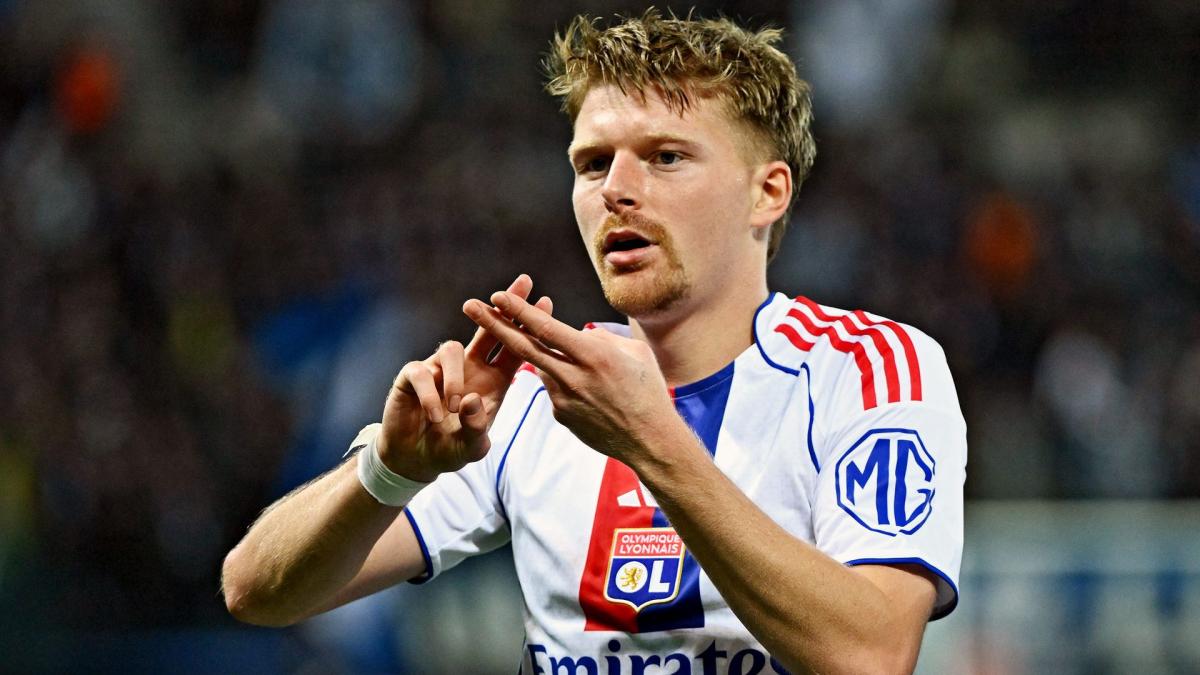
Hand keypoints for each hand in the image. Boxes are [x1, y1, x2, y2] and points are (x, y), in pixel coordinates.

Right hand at [380, 275, 552, 481]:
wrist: (416, 458)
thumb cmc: (450, 448)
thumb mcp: (472, 446)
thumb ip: (476, 428)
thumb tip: (473, 400)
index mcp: (493, 380)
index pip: (515, 348)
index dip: (528, 327)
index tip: (546, 303)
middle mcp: (469, 367)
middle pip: (489, 328)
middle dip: (504, 306)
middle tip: (524, 282)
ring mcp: (441, 368)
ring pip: (452, 347)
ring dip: (456, 379)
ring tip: (456, 408)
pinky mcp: (413, 376)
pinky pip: (423, 372)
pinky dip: (431, 395)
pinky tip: (435, 415)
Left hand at [462, 287, 674, 464]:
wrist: (650, 441)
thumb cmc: (649, 392)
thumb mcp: (635, 353)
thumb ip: (601, 339)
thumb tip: (577, 334)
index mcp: (593, 355)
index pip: (545, 328)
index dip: (518, 310)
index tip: (497, 295)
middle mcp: (573, 376)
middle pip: (523, 346)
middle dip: (493, 323)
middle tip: (469, 306)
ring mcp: (563, 399)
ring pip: (543, 367)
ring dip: (550, 360)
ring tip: (592, 376)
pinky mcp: (560, 415)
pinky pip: (556, 390)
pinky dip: (566, 384)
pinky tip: (594, 398)